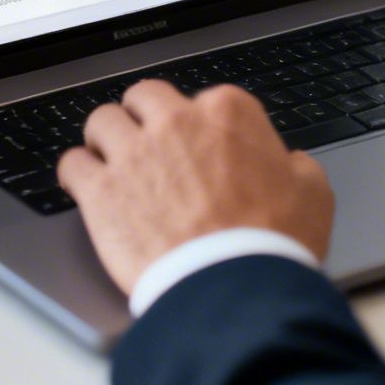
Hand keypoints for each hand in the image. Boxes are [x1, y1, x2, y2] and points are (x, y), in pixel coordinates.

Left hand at [58, 80, 334, 294]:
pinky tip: (84, 186)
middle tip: (148, 144)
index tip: (198, 148)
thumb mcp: (312, 193)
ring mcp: (135, 153)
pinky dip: (76, 173)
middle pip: (144, 98)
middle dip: (144, 118)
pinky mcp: (101, 190)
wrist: (233, 286)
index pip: (203, 99)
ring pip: (102, 121)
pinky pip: (72, 163)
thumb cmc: (273, 242)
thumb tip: (290, 164)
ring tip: (111, 162)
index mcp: (228, 113)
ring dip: (106, 140)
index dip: (199, 127)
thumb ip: (295, 166)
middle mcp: (177, 122)